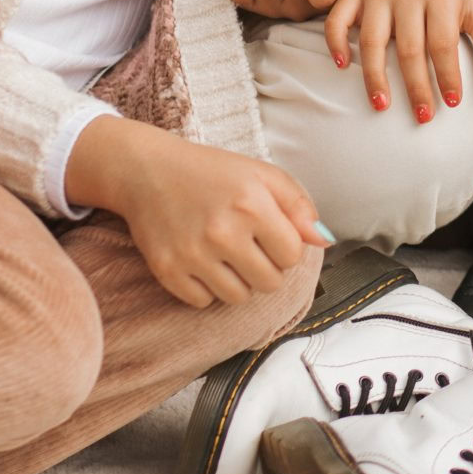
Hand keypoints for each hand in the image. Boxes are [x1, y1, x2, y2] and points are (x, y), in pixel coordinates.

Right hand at [65, 117, 328, 307]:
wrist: (147, 171)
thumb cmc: (211, 172)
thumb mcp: (261, 174)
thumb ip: (298, 205)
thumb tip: (325, 240)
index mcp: (252, 204)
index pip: (292, 256)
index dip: (284, 246)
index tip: (268, 233)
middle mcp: (223, 232)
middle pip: (269, 283)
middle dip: (264, 267)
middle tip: (246, 244)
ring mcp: (193, 254)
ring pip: (238, 298)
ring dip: (237, 280)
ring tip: (223, 252)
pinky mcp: (168, 271)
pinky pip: (204, 302)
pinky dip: (206, 287)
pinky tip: (199, 260)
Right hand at [323, 0, 472, 122]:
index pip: (444, 42)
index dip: (448, 75)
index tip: (452, 102)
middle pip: (409, 47)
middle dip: (416, 86)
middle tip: (423, 116)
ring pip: (371, 39)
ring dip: (374, 75)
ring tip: (381, 105)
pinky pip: (338, 17)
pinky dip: (335, 41)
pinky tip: (342, 65)